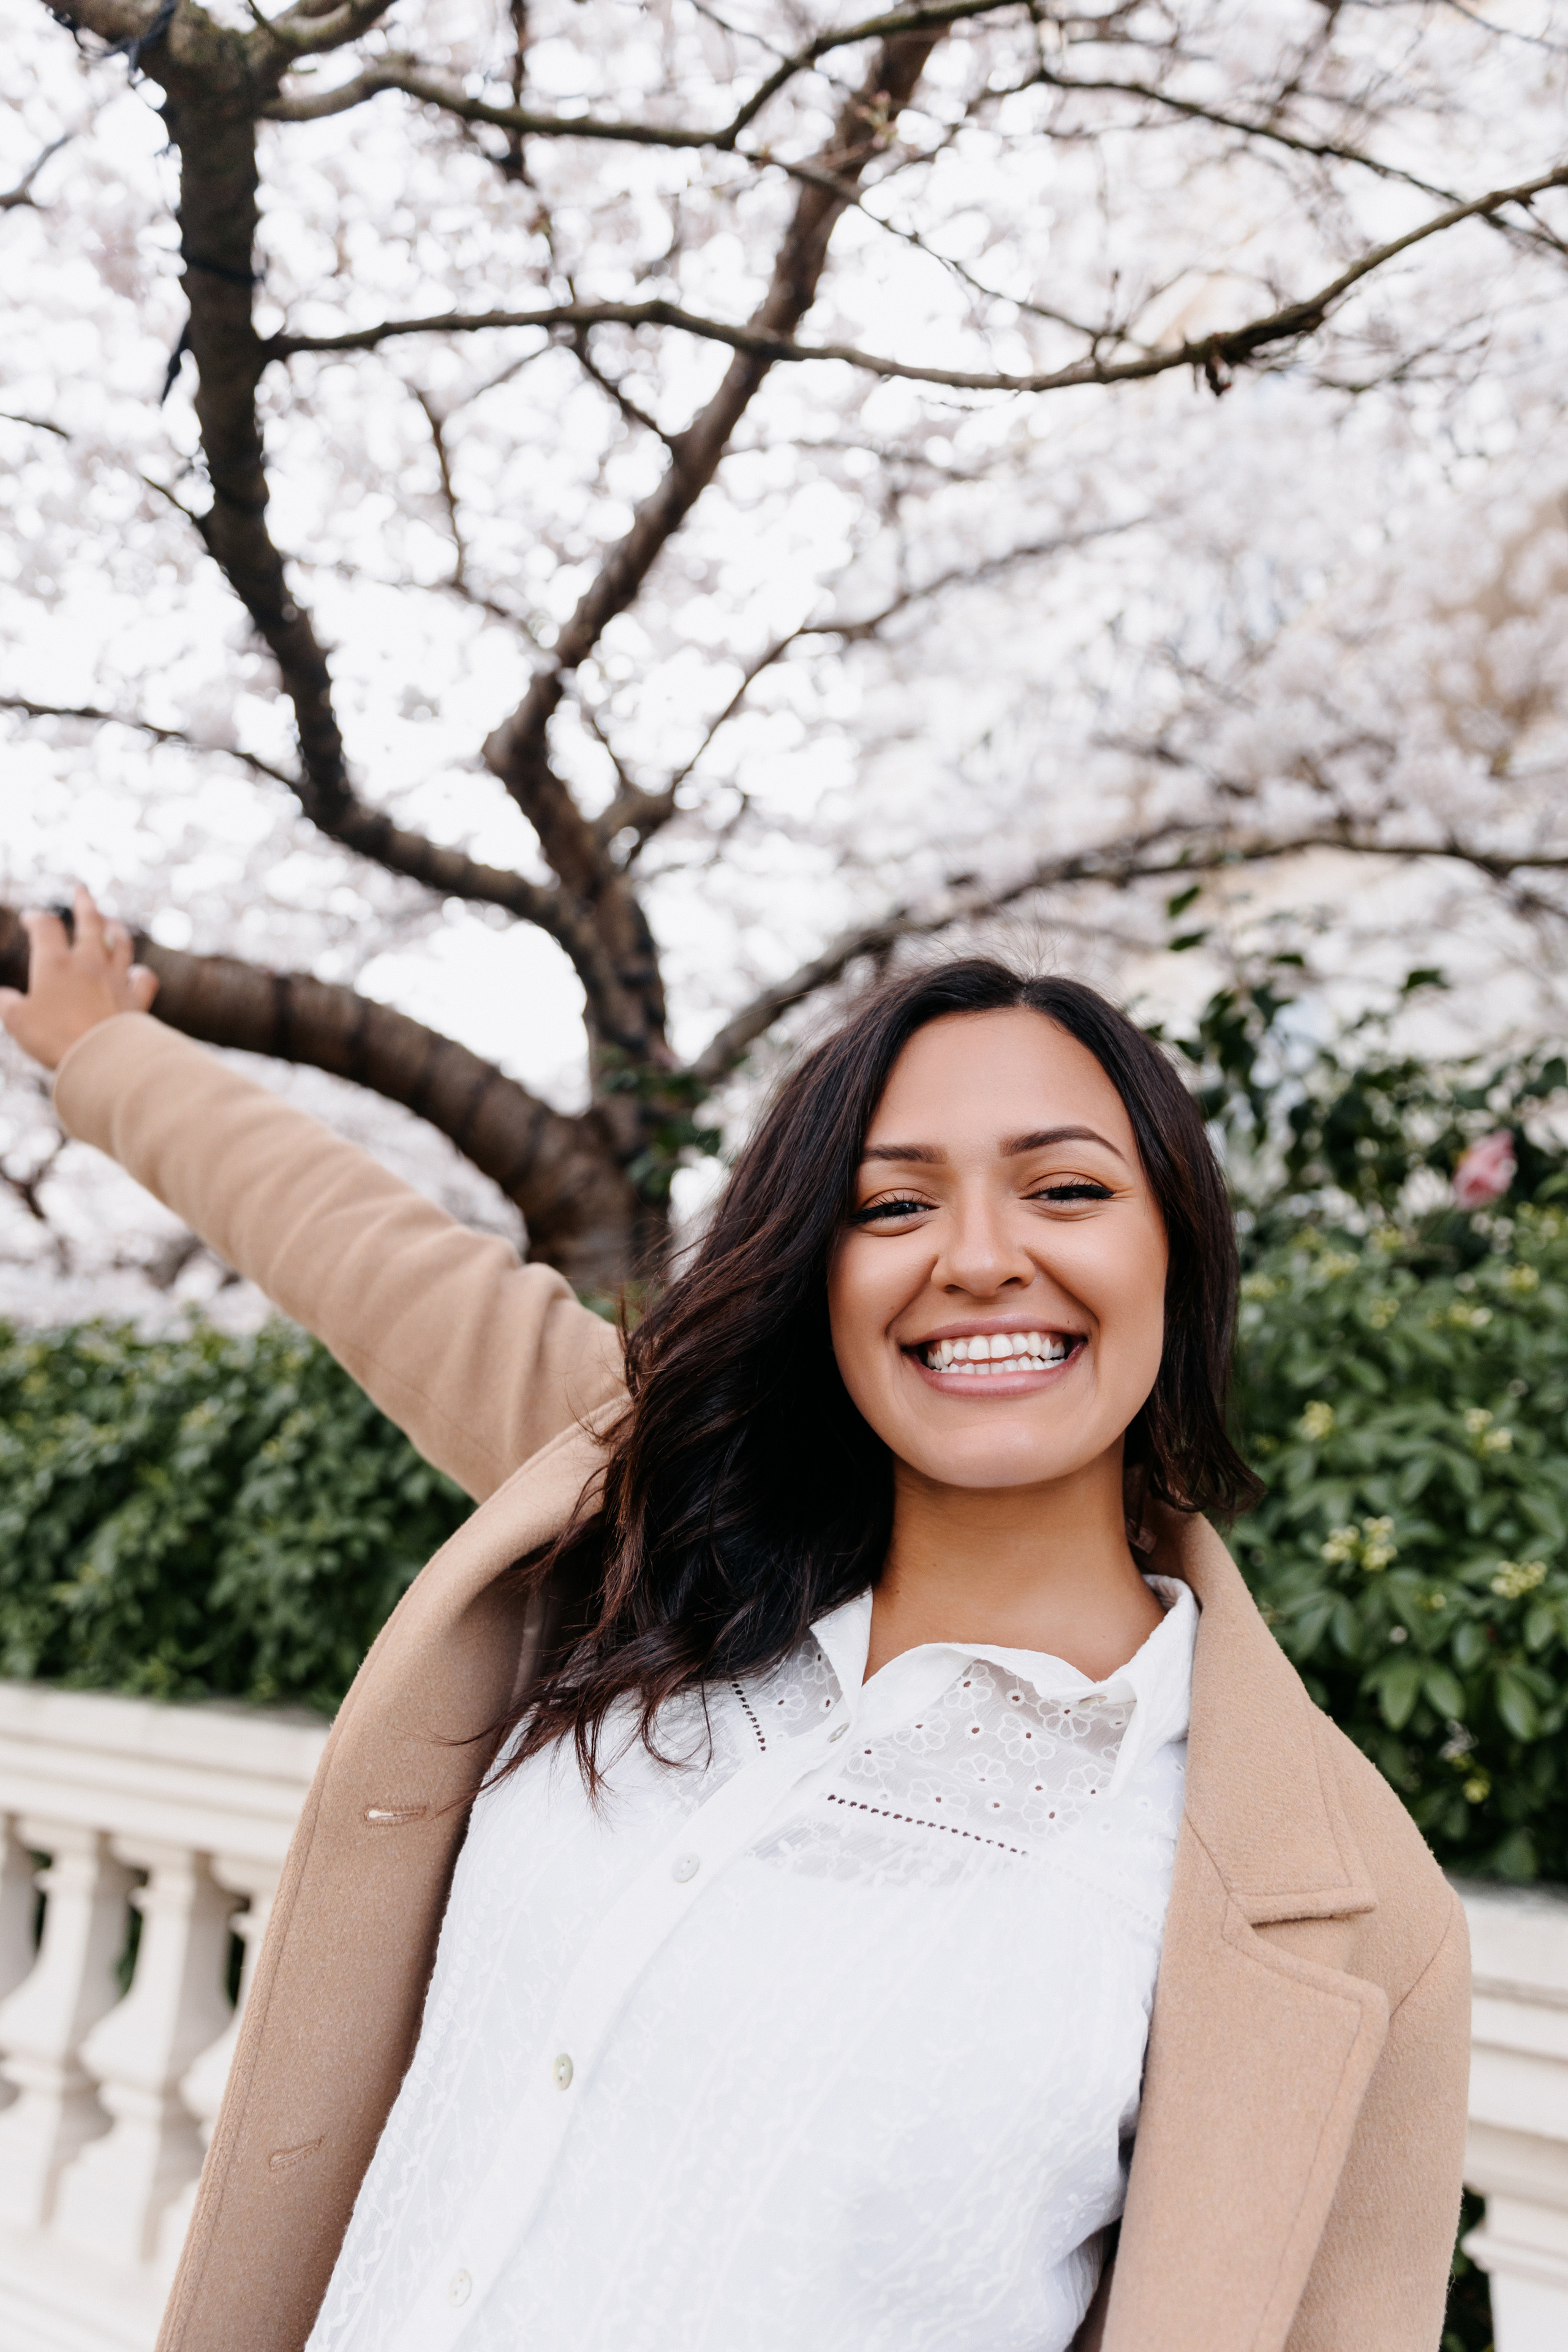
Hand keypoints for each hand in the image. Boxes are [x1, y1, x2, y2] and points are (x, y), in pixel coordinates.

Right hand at [0, 886, 158, 1070]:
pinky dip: (140, 973)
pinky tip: (137, 972)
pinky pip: (144, 978)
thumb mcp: (17, 1022)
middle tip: (82, 890)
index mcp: (55, 964)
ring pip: (120, 943)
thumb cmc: (55, 1038)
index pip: (45, 927)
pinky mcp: (136, 1000)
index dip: (36, 919)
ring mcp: (116, 979)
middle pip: (90, 922)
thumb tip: (3, 996)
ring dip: (115, 929)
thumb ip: (8, 1004)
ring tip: (112, 921)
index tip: (31, 919)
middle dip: (84, 903)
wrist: (103, 1057)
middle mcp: (88, 964)